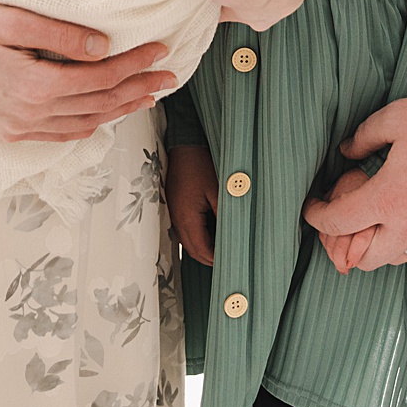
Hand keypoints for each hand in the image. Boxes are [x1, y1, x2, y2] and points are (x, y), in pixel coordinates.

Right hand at [0, 2, 172, 141]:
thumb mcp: (12, 20)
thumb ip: (60, 34)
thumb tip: (103, 47)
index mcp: (36, 86)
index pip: (100, 77)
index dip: (134, 64)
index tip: (160, 49)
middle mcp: (33, 114)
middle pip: (100, 104)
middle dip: (139, 88)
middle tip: (169, 75)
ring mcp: (23, 127)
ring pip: (86, 123)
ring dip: (121, 109)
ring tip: (149, 95)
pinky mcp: (15, 131)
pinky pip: (64, 134)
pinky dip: (91, 125)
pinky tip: (107, 115)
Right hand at [165, 143, 219, 265]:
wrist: (184, 145)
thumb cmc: (200, 164)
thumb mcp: (218, 190)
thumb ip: (224, 215)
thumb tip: (232, 235)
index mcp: (187, 217)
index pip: (201, 249)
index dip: (216, 259)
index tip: (231, 261)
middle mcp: (177, 219)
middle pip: (193, 250)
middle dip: (209, 258)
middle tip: (228, 259)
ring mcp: (174, 213)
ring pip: (188, 241)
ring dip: (203, 248)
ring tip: (222, 248)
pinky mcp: (176, 206)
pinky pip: (185, 230)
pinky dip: (198, 237)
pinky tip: (212, 232)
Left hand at [300, 95, 406, 271]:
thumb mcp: (396, 119)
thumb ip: (365, 136)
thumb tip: (346, 150)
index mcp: (386, 200)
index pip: (338, 222)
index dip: (316, 216)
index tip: (310, 206)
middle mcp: (405, 226)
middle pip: (361, 258)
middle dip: (343, 245)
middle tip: (337, 221)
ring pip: (391, 259)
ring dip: (372, 246)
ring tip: (367, 221)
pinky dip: (398, 241)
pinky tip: (397, 217)